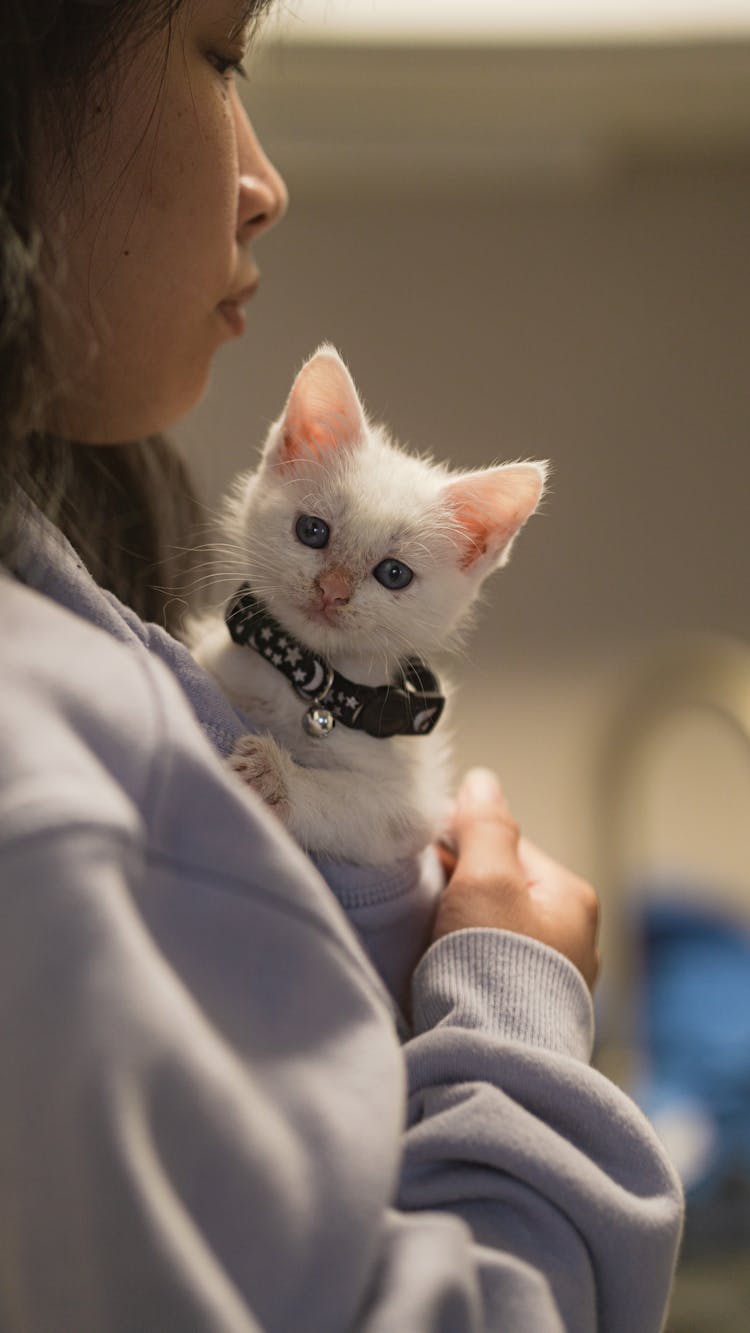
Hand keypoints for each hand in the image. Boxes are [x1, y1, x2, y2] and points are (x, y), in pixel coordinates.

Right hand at [434, 768, 600, 990]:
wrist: (498, 1061)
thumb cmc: (496, 967)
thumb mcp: (487, 879)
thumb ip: (484, 825)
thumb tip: (482, 780)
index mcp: (571, 896)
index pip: (506, 846)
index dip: (459, 844)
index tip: (420, 854)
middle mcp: (575, 935)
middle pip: (502, 888)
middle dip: (460, 888)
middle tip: (418, 899)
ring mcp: (556, 977)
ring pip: (496, 928)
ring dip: (461, 927)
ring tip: (427, 938)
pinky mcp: (532, 1010)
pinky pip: (496, 966)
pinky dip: (469, 961)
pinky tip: (444, 970)